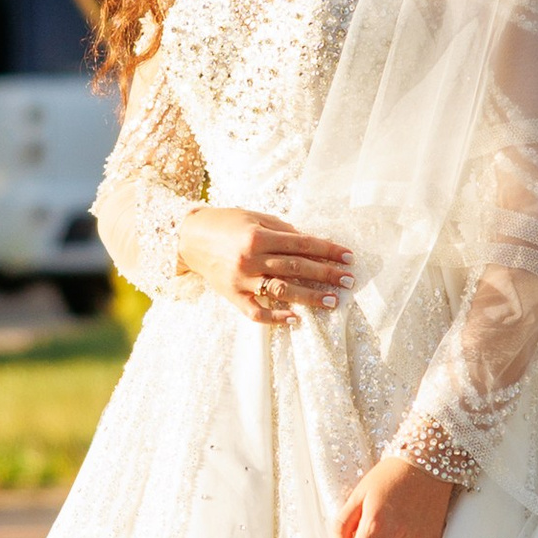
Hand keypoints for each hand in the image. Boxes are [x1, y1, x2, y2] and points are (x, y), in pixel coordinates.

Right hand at [175, 202, 350, 325]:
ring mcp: (242, 280)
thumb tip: (311, 242)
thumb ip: (282, 229)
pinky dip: (275, 317)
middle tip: (349, 280)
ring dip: (309, 297)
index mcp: (258, 236)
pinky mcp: (233, 297)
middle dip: (326, 274)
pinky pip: (256, 312)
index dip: (327, 250)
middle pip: (296, 268)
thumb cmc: (226, 223)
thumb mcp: (254, 217)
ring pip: (281, 291)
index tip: (348, 256)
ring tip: (332, 301)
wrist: (188, 238)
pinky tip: (295, 319)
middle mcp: (251, 258)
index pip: (301, 244)